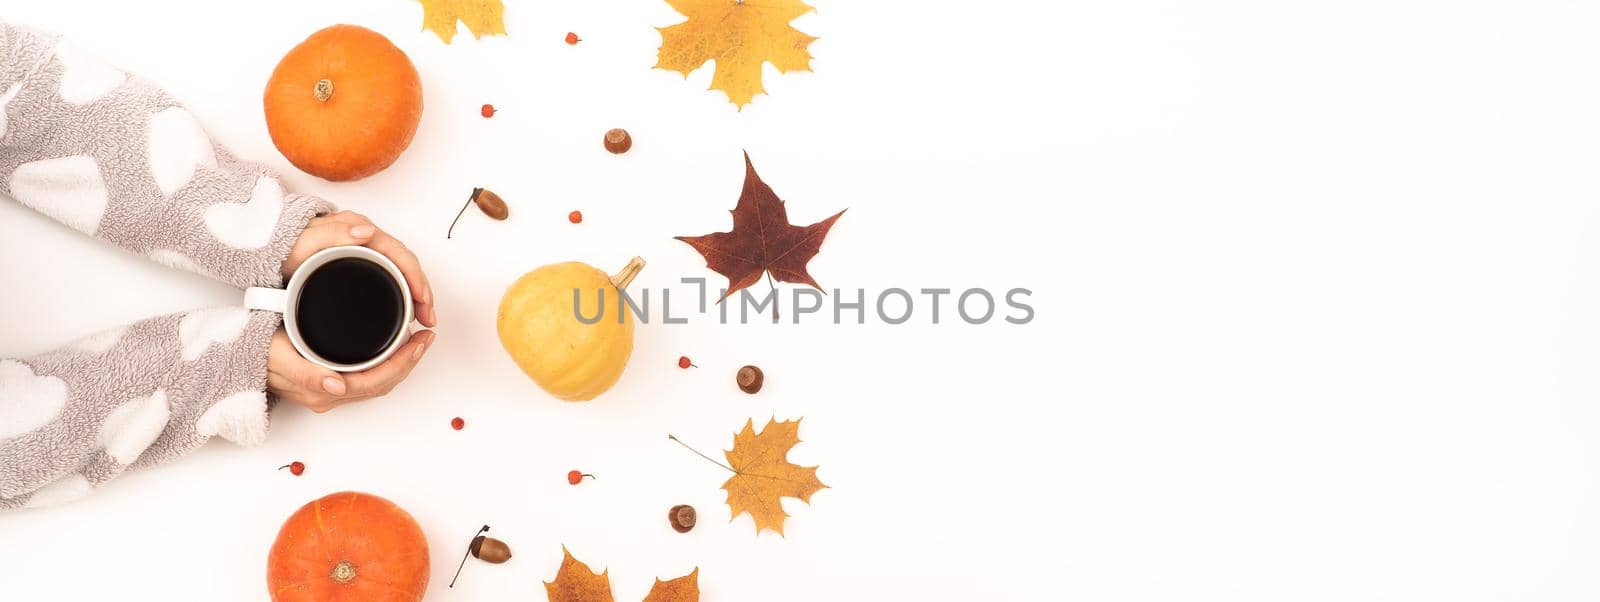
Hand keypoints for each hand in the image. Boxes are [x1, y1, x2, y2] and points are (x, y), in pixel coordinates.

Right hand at [266, 327, 432, 411]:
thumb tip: (338, 387)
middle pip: (384, 383)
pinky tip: (393, 347)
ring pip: (377, 382)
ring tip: (417, 339)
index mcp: (324, 392)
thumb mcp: (278, 358)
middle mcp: (331, 395)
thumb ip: (307, 374)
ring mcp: (330, 391)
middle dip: (410, 361)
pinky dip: (386, 362)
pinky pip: (366, 377)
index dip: (404, 363)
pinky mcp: (328, 382)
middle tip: (427, 335)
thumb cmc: (255, 353)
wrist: (233, 357)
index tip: (420, 339)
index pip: (377, 382)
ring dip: (401, 362)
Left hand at [282, 210, 436, 326]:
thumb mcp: (304, 242)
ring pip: (400, 271)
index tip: (424, 303)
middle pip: (406, 264)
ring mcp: (364, 249)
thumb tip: (367, 233)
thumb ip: (332, 234)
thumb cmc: (283, 248)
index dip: (417, 280)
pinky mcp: (359, 262)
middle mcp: (366, 237)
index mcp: (359, 230)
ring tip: (421, 317)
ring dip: (415, 293)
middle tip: (428, 318)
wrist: (265, 250)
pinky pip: (389, 275)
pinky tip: (403, 307)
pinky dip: (402, 292)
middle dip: (422, 292)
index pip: (401, 255)